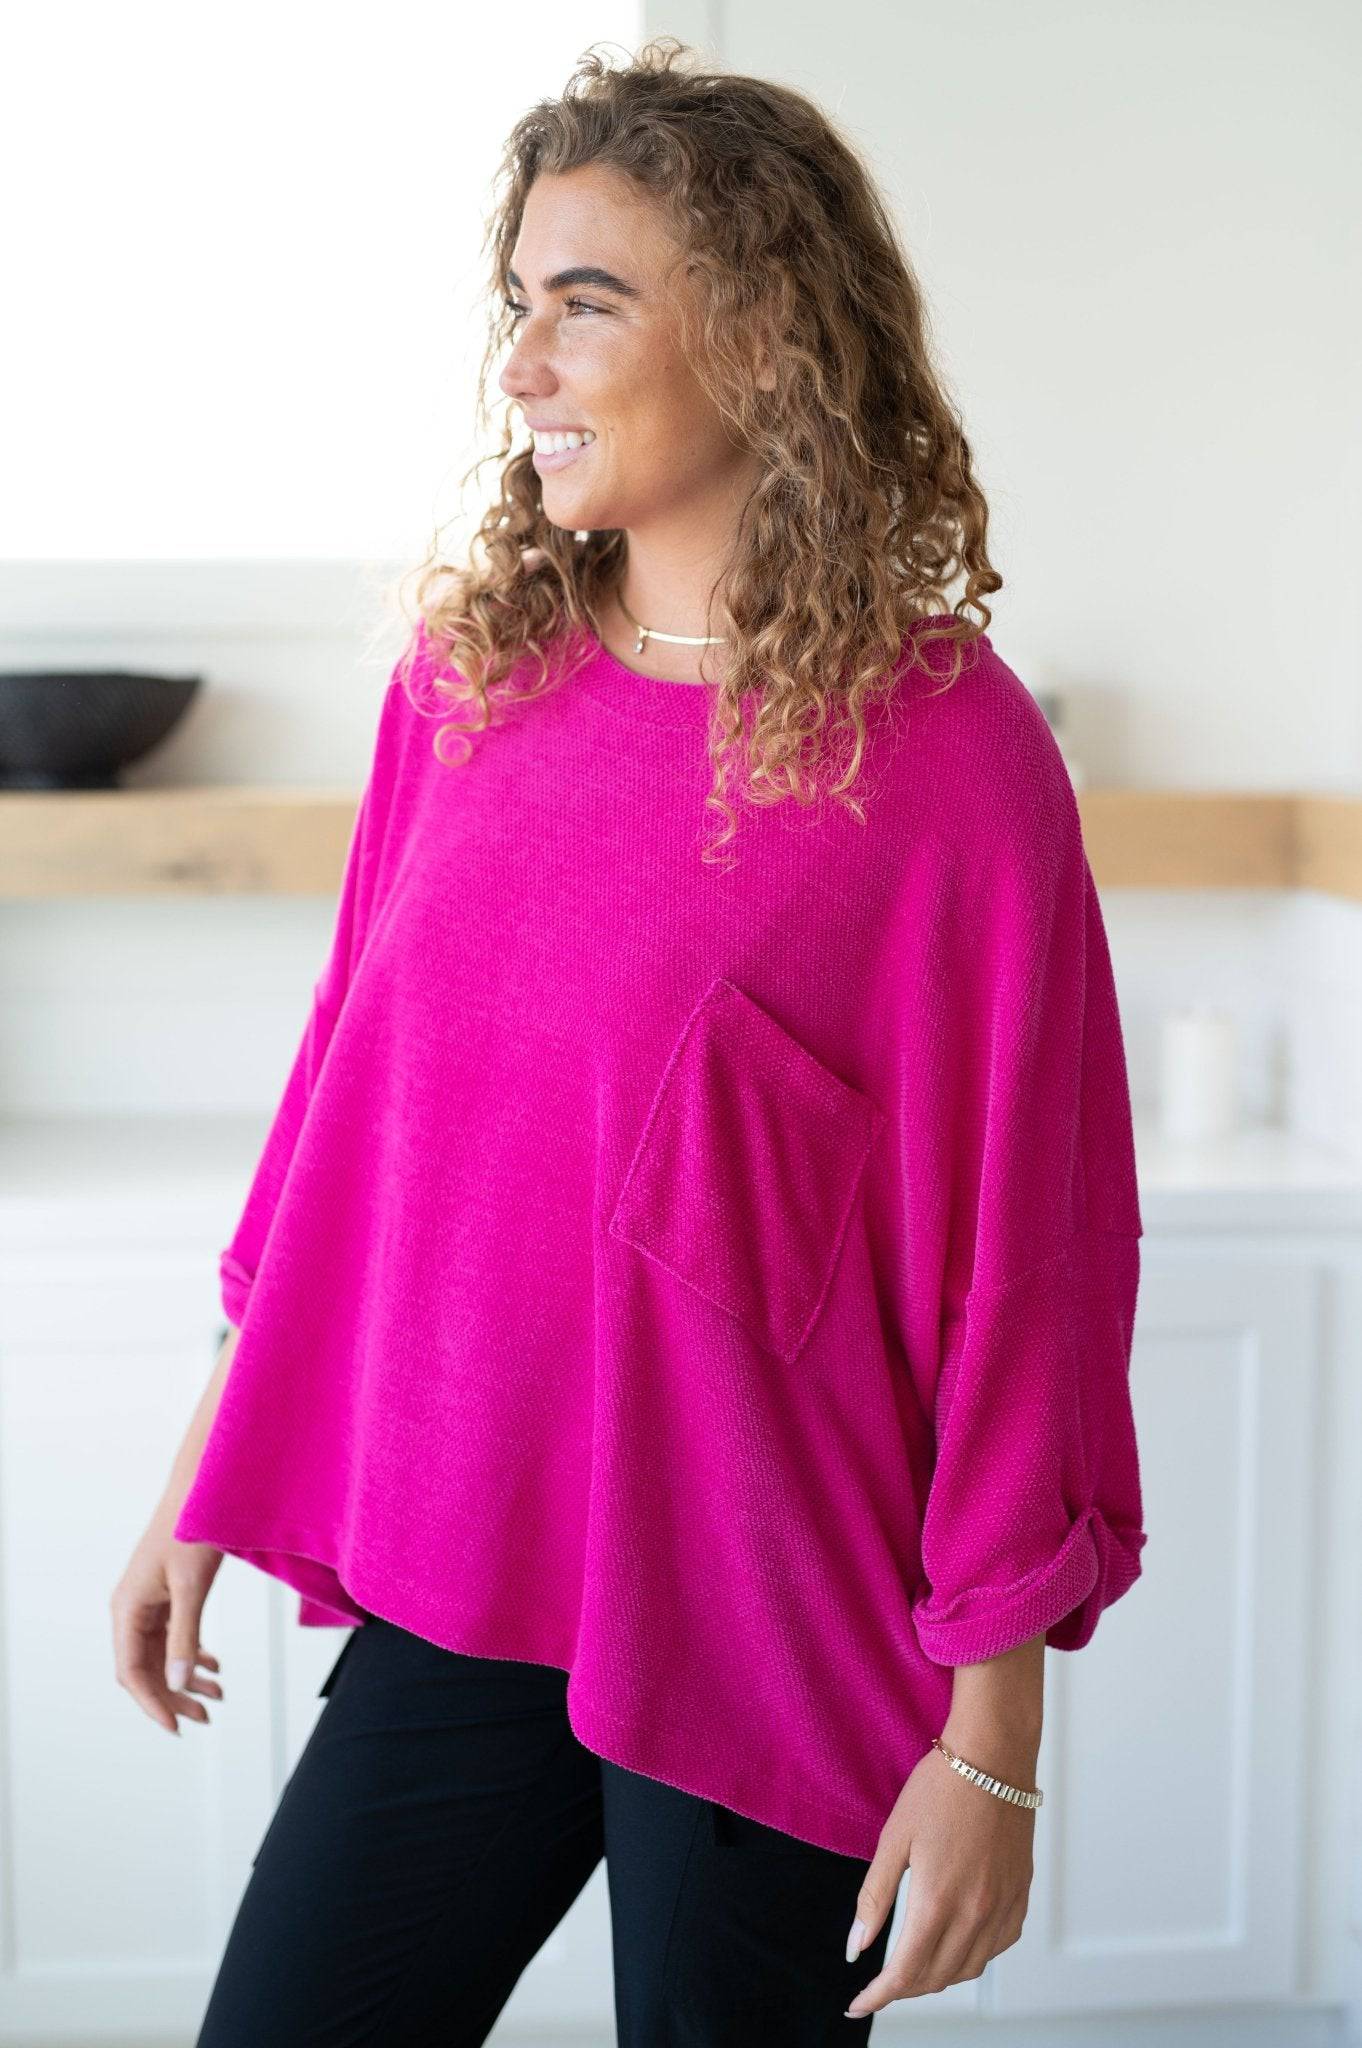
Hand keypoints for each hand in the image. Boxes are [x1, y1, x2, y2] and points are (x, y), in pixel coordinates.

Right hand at [110, 1507, 225, 1734]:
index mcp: (128, 1608)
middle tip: (206, 1716)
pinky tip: (213, 1667)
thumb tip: (180, 1683)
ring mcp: (148, 1602)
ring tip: (217, 1695)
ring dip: (186, 1677)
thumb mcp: (191, 1588)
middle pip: (147, 1668)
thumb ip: (185, 1637)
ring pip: (162, 1654)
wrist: (202, 1488)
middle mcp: (131, 1609)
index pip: (133, 1671)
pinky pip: (173, 1636)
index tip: (177, 1727)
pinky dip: (193, 1654)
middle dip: (174, 1695)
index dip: (154, 1703)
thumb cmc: (192, 1530)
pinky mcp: (165, 1594)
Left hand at [843, 1734, 1034, 2015]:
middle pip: (935, 1977)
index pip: (904, 1973)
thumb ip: (875, 1898)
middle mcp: (975, 1913)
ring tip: (913, 1967)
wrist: (993, 1756)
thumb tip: (856, 1948)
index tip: (858, 2005)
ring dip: (937, 1977)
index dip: (878, 1996)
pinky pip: (997, 1947)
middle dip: (903, 1988)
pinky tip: (956, 1943)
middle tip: (879, 1982)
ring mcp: (1003, 1907)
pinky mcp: (1020, 1895)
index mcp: (938, 1901)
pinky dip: (972, 1957)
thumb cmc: (941, 1788)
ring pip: (968, 1969)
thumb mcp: (894, 1839)